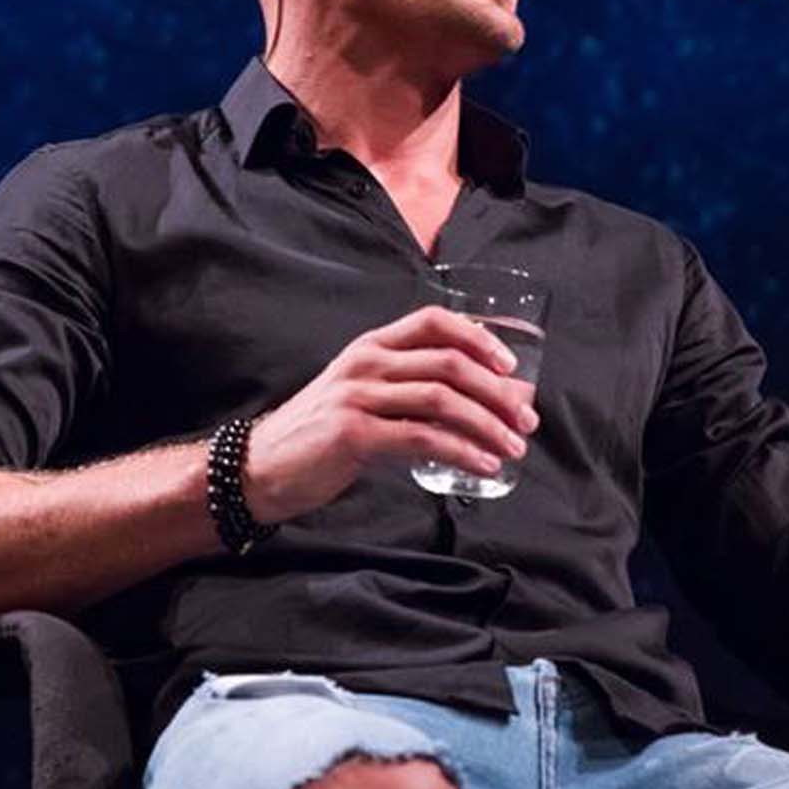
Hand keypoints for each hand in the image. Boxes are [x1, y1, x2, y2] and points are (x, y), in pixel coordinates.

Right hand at [241, 306, 537, 520]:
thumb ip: (413, 394)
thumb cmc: (323, 435)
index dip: (480, 338)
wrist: (261, 467)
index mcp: (372, 346)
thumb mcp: (367, 399)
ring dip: (488, 425)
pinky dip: (462, 451)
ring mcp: (358, 395)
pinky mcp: (353, 432)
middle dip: (498, 392)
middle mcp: (366, 362)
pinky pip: (422, 437)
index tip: (512, 367)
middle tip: (527, 420)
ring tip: (514, 449)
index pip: (434, 320)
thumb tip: (481, 406)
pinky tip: (483, 466)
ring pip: (442, 399)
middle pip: (450, 363)